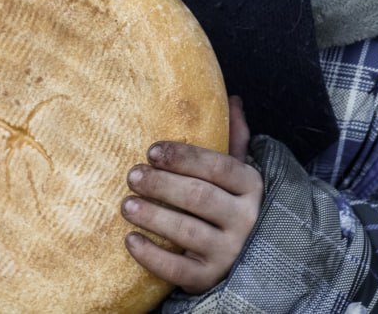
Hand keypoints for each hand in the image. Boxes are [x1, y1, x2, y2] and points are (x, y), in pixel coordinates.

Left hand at [122, 96, 261, 294]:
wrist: (250, 259)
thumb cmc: (234, 205)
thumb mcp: (240, 173)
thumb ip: (234, 139)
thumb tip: (234, 99)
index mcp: (252, 187)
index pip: (218, 166)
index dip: (183, 157)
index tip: (152, 151)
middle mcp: (245, 220)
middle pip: (199, 197)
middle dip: (162, 184)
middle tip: (132, 175)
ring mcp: (229, 252)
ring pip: (188, 232)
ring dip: (153, 216)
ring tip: (125, 204)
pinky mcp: (209, 278)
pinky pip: (178, 269)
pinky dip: (152, 256)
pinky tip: (131, 240)